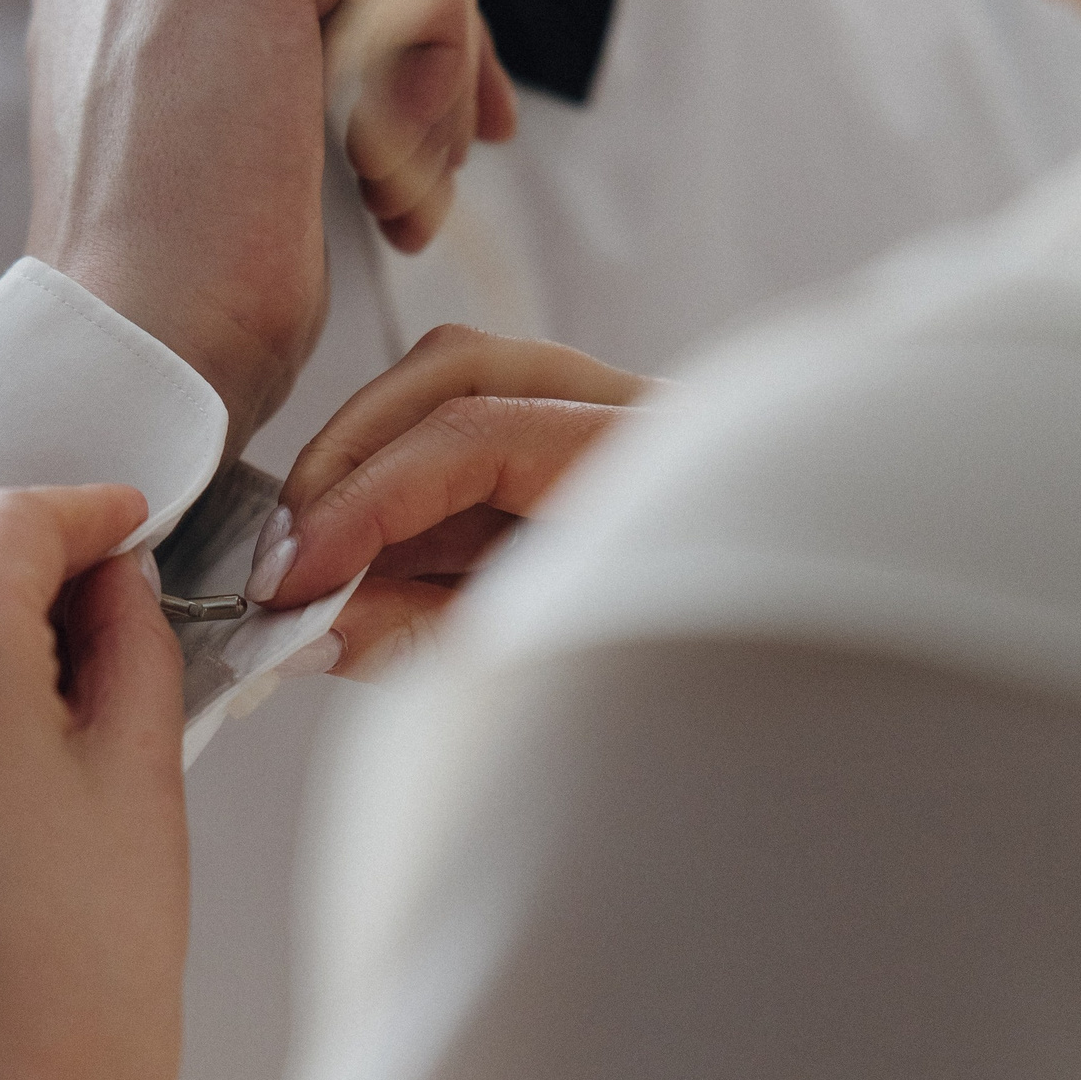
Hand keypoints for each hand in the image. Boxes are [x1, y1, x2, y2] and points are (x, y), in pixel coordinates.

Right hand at [27, 0, 515, 447]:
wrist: (140, 352)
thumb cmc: (189, 298)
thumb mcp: (233, 146)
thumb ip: (279, 55)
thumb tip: (396, 23)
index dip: (402, 47)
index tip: (442, 152)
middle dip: (434, 65)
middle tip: (437, 184)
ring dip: (434, 89)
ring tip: (397, 206)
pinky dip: (438, 66)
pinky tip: (382, 176)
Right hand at [244, 326, 646, 674]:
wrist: (795, 706)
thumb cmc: (685, 699)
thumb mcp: (543, 681)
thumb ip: (423, 642)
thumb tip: (306, 631)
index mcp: (653, 466)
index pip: (472, 435)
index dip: (362, 503)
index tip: (291, 579)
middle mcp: (639, 419)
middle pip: (458, 373)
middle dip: (350, 460)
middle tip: (285, 559)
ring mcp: (614, 427)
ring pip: (460, 390)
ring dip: (371, 469)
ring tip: (317, 564)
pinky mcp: (584, 458)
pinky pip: (478, 443)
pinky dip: (409, 495)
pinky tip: (370, 564)